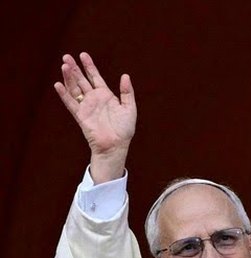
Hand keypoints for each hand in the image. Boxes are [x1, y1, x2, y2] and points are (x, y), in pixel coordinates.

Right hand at [54, 53, 135, 182]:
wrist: (116, 145)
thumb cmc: (124, 129)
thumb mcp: (129, 108)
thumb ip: (127, 92)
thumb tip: (125, 75)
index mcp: (106, 95)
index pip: (95, 77)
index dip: (89, 66)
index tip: (83, 55)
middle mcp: (94, 99)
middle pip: (81, 80)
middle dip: (74, 68)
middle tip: (66, 56)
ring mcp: (86, 106)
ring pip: (74, 88)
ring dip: (68, 77)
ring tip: (64, 65)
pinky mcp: (80, 115)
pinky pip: (70, 103)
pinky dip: (64, 94)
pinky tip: (58, 84)